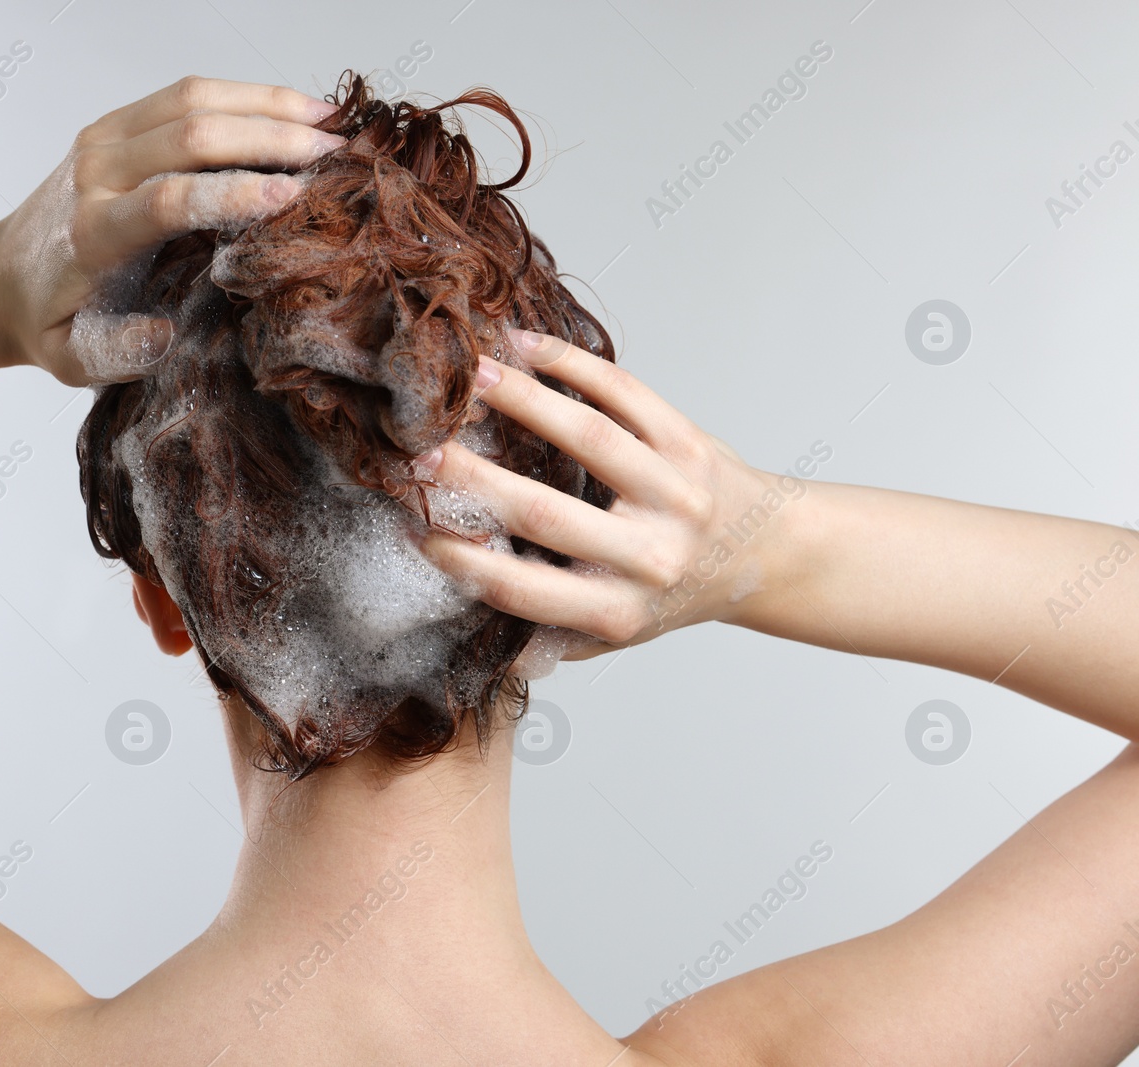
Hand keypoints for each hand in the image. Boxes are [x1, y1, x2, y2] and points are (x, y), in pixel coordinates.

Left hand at [0, 75, 345, 385]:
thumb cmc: (48, 322)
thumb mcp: (71, 359)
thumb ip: (116, 353)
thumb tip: (165, 333)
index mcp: (91, 232)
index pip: (170, 198)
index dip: (235, 193)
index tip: (293, 194)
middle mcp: (95, 173)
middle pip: (190, 134)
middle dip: (268, 138)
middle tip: (334, 156)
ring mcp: (104, 140)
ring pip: (192, 99)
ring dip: (265, 105)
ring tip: (328, 123)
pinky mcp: (115, 125)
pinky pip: (184, 94)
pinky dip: (243, 95)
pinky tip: (289, 110)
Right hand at [412, 328, 801, 656]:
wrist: (764, 555)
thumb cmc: (670, 592)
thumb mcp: (613, 633)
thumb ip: (548, 635)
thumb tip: (475, 632)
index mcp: (618, 610)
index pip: (524, 590)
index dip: (464, 561)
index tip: (415, 527)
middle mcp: (650, 556)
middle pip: (545, 513)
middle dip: (474, 479)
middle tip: (418, 451)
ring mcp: (675, 494)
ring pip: (590, 438)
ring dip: (524, 401)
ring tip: (472, 377)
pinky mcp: (690, 443)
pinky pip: (627, 394)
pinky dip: (572, 364)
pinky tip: (524, 346)